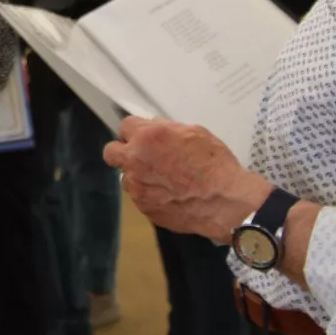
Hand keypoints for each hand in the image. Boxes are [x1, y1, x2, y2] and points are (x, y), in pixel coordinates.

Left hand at [104, 119, 270, 243]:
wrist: (224, 201)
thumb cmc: (214, 163)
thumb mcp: (194, 133)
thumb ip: (167, 130)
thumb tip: (153, 129)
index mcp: (148, 137)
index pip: (125, 126)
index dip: (136, 131)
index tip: (144, 137)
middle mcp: (136, 161)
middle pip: (111, 152)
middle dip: (123, 152)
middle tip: (141, 156)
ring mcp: (137, 187)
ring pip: (127, 177)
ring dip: (139, 176)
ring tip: (164, 181)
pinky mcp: (144, 208)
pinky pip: (140, 197)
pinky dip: (151, 195)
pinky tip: (171, 196)